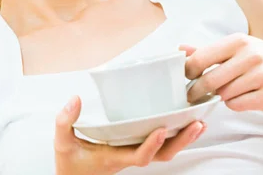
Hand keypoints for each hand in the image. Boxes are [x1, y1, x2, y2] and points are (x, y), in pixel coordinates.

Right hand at [55, 96, 206, 174]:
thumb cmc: (70, 164)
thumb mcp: (62, 144)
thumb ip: (65, 122)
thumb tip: (75, 99)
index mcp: (114, 157)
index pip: (139, 156)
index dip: (152, 144)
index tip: (162, 128)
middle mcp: (129, 157)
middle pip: (162, 156)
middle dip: (181, 141)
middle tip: (196, 123)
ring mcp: (134, 154)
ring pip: (165, 151)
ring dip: (184, 138)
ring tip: (200, 122)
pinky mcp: (136, 148)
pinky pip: (161, 145)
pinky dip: (176, 135)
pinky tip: (188, 122)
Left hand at [182, 33, 262, 112]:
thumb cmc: (258, 59)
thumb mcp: (236, 48)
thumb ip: (207, 50)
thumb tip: (180, 48)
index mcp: (239, 41)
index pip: (202, 58)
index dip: (188, 71)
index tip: (184, 78)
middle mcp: (251, 56)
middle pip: (210, 80)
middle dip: (197, 91)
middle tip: (191, 95)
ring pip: (224, 94)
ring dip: (220, 96)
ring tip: (226, 91)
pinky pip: (238, 105)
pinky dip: (234, 104)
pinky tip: (241, 97)